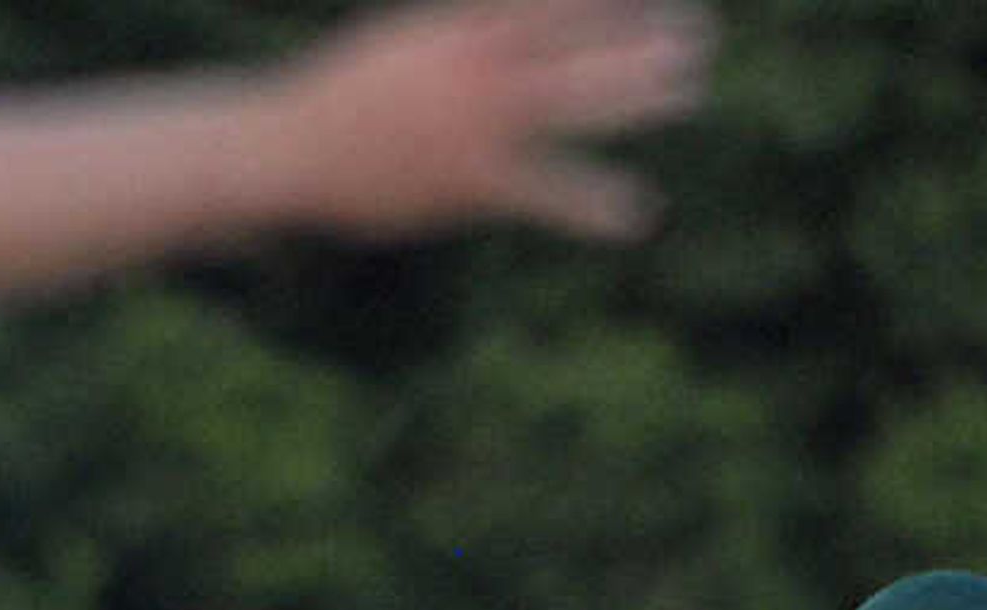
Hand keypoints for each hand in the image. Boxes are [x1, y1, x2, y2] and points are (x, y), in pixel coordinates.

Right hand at [278, 0, 713, 240]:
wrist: (288, 148)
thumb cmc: (349, 96)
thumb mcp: (411, 43)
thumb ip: (469, 34)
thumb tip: (520, 26)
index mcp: (458, 27)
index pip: (550, 1)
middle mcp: (473, 67)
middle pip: (575, 42)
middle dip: (638, 38)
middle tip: (698, 33)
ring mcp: (474, 123)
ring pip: (572, 102)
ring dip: (634, 95)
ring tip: (688, 87)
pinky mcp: (470, 181)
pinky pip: (546, 193)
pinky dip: (592, 203)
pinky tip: (637, 212)